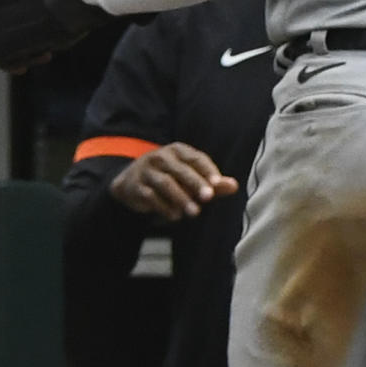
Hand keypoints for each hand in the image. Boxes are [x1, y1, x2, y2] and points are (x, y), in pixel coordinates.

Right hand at [110, 143, 238, 221]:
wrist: (131, 181)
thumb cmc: (170, 177)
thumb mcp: (191, 177)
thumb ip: (212, 183)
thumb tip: (234, 186)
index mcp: (178, 150)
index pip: (196, 158)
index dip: (208, 170)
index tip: (218, 184)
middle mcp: (161, 157)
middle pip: (181, 170)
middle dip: (196, 183)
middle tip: (209, 197)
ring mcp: (147, 171)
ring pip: (165, 183)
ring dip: (181, 198)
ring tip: (195, 212)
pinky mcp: (136, 186)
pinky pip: (150, 196)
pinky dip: (163, 206)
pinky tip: (175, 216)